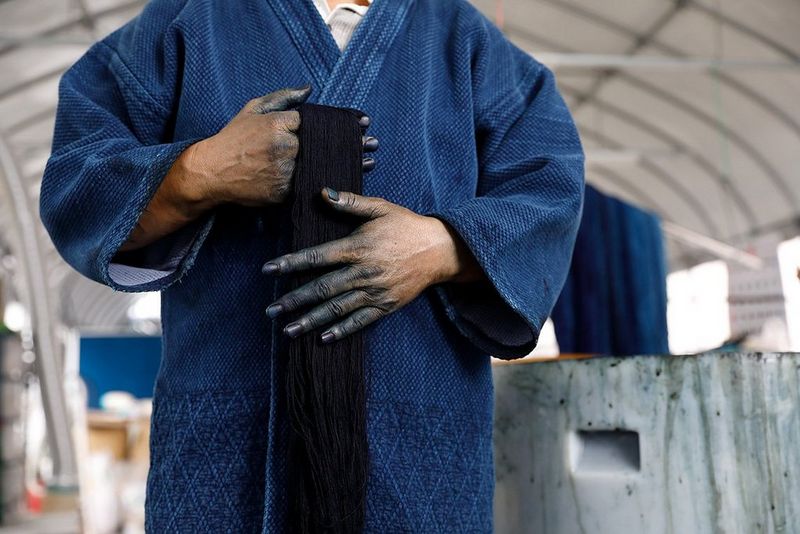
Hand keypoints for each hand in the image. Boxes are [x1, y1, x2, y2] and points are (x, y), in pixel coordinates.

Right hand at [179, 86, 378, 209]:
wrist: (211, 173)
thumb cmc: (232, 139)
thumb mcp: (253, 109)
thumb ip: (283, 98)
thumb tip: (309, 89)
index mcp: (279, 123)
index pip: (318, 121)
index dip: (342, 123)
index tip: (362, 123)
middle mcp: (285, 146)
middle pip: (326, 145)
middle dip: (352, 144)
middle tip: (374, 143)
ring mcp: (285, 171)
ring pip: (322, 166)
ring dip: (348, 164)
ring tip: (369, 162)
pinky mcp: (283, 192)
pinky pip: (310, 186)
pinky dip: (328, 182)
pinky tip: (346, 180)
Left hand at [262, 189, 481, 342]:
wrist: (440, 250)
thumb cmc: (406, 226)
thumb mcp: (380, 208)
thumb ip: (350, 202)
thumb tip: (323, 192)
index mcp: (358, 247)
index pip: (317, 256)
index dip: (291, 263)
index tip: (269, 270)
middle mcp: (363, 272)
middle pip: (322, 288)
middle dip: (294, 300)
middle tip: (270, 310)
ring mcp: (375, 291)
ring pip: (337, 308)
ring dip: (311, 320)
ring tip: (288, 331)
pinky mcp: (386, 305)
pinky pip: (360, 320)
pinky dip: (342, 330)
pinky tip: (323, 338)